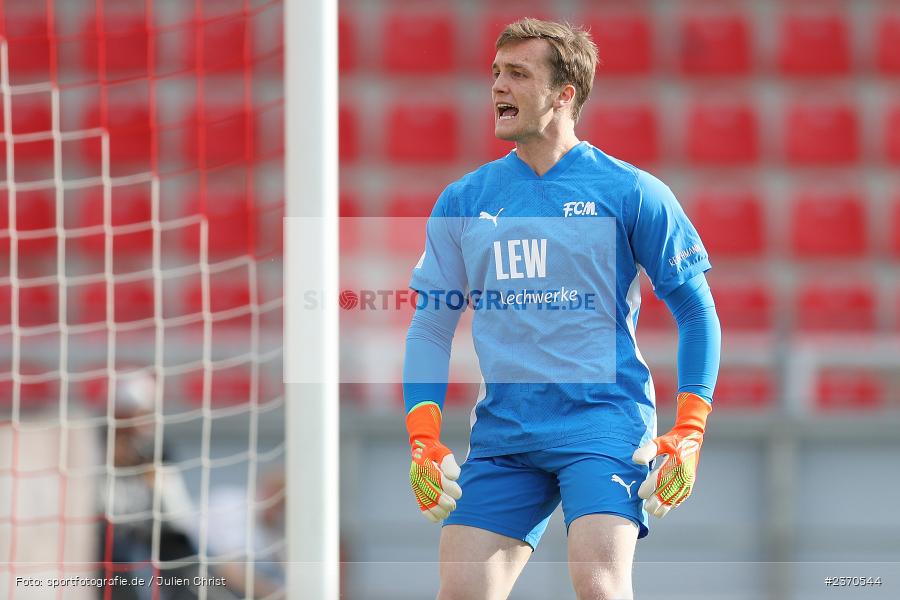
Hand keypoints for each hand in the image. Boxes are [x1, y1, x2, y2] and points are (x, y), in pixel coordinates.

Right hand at [406, 401, 462, 521]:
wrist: (421, 450)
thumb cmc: (436, 452)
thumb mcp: (444, 453)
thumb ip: (449, 464)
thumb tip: (453, 477)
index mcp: (426, 465)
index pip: (439, 480)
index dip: (450, 489)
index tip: (458, 494)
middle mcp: (419, 476)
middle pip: (432, 494)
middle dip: (445, 503)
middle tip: (453, 505)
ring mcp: (416, 486)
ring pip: (427, 503)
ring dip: (439, 510)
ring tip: (448, 511)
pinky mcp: (416, 492)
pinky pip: (422, 506)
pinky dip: (430, 514)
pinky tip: (439, 516)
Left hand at [632, 392, 710, 517]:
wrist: (690, 440)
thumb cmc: (671, 441)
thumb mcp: (658, 442)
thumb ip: (647, 451)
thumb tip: (636, 461)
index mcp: (675, 464)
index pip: (658, 482)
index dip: (647, 490)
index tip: (640, 492)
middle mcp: (682, 475)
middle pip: (665, 496)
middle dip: (653, 503)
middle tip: (644, 503)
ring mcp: (687, 482)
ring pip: (672, 502)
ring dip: (660, 507)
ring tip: (650, 507)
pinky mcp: (689, 486)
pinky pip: (678, 501)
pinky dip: (669, 505)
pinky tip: (661, 505)